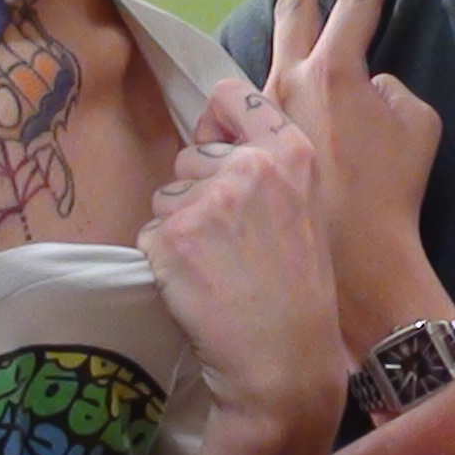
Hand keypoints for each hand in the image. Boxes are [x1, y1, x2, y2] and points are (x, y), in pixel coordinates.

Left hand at [141, 81, 343, 437]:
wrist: (283, 360)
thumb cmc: (299, 292)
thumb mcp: (305, 209)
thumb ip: (268, 166)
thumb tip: (209, 138)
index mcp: (291, 153)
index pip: (233, 95)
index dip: (218, 122)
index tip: (220, 146)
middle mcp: (250, 166)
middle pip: (191, 156)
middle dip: (199, 193)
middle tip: (232, 243)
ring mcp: (209, 199)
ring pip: (166, 196)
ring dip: (179, 229)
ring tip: (217, 268)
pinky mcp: (172, 235)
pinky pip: (149, 234)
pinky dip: (163, 262)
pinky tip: (197, 287)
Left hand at [261, 0, 447, 353]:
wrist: (352, 260)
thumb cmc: (392, 190)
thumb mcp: (417, 125)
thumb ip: (390, 88)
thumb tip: (366, 84)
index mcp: (334, 70)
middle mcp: (285, 81)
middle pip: (291, 6)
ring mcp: (257, 114)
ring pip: (265, 72)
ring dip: (282, 82)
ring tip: (306, 121)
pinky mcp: (239, 148)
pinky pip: (247, 124)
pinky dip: (262, 137)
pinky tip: (276, 171)